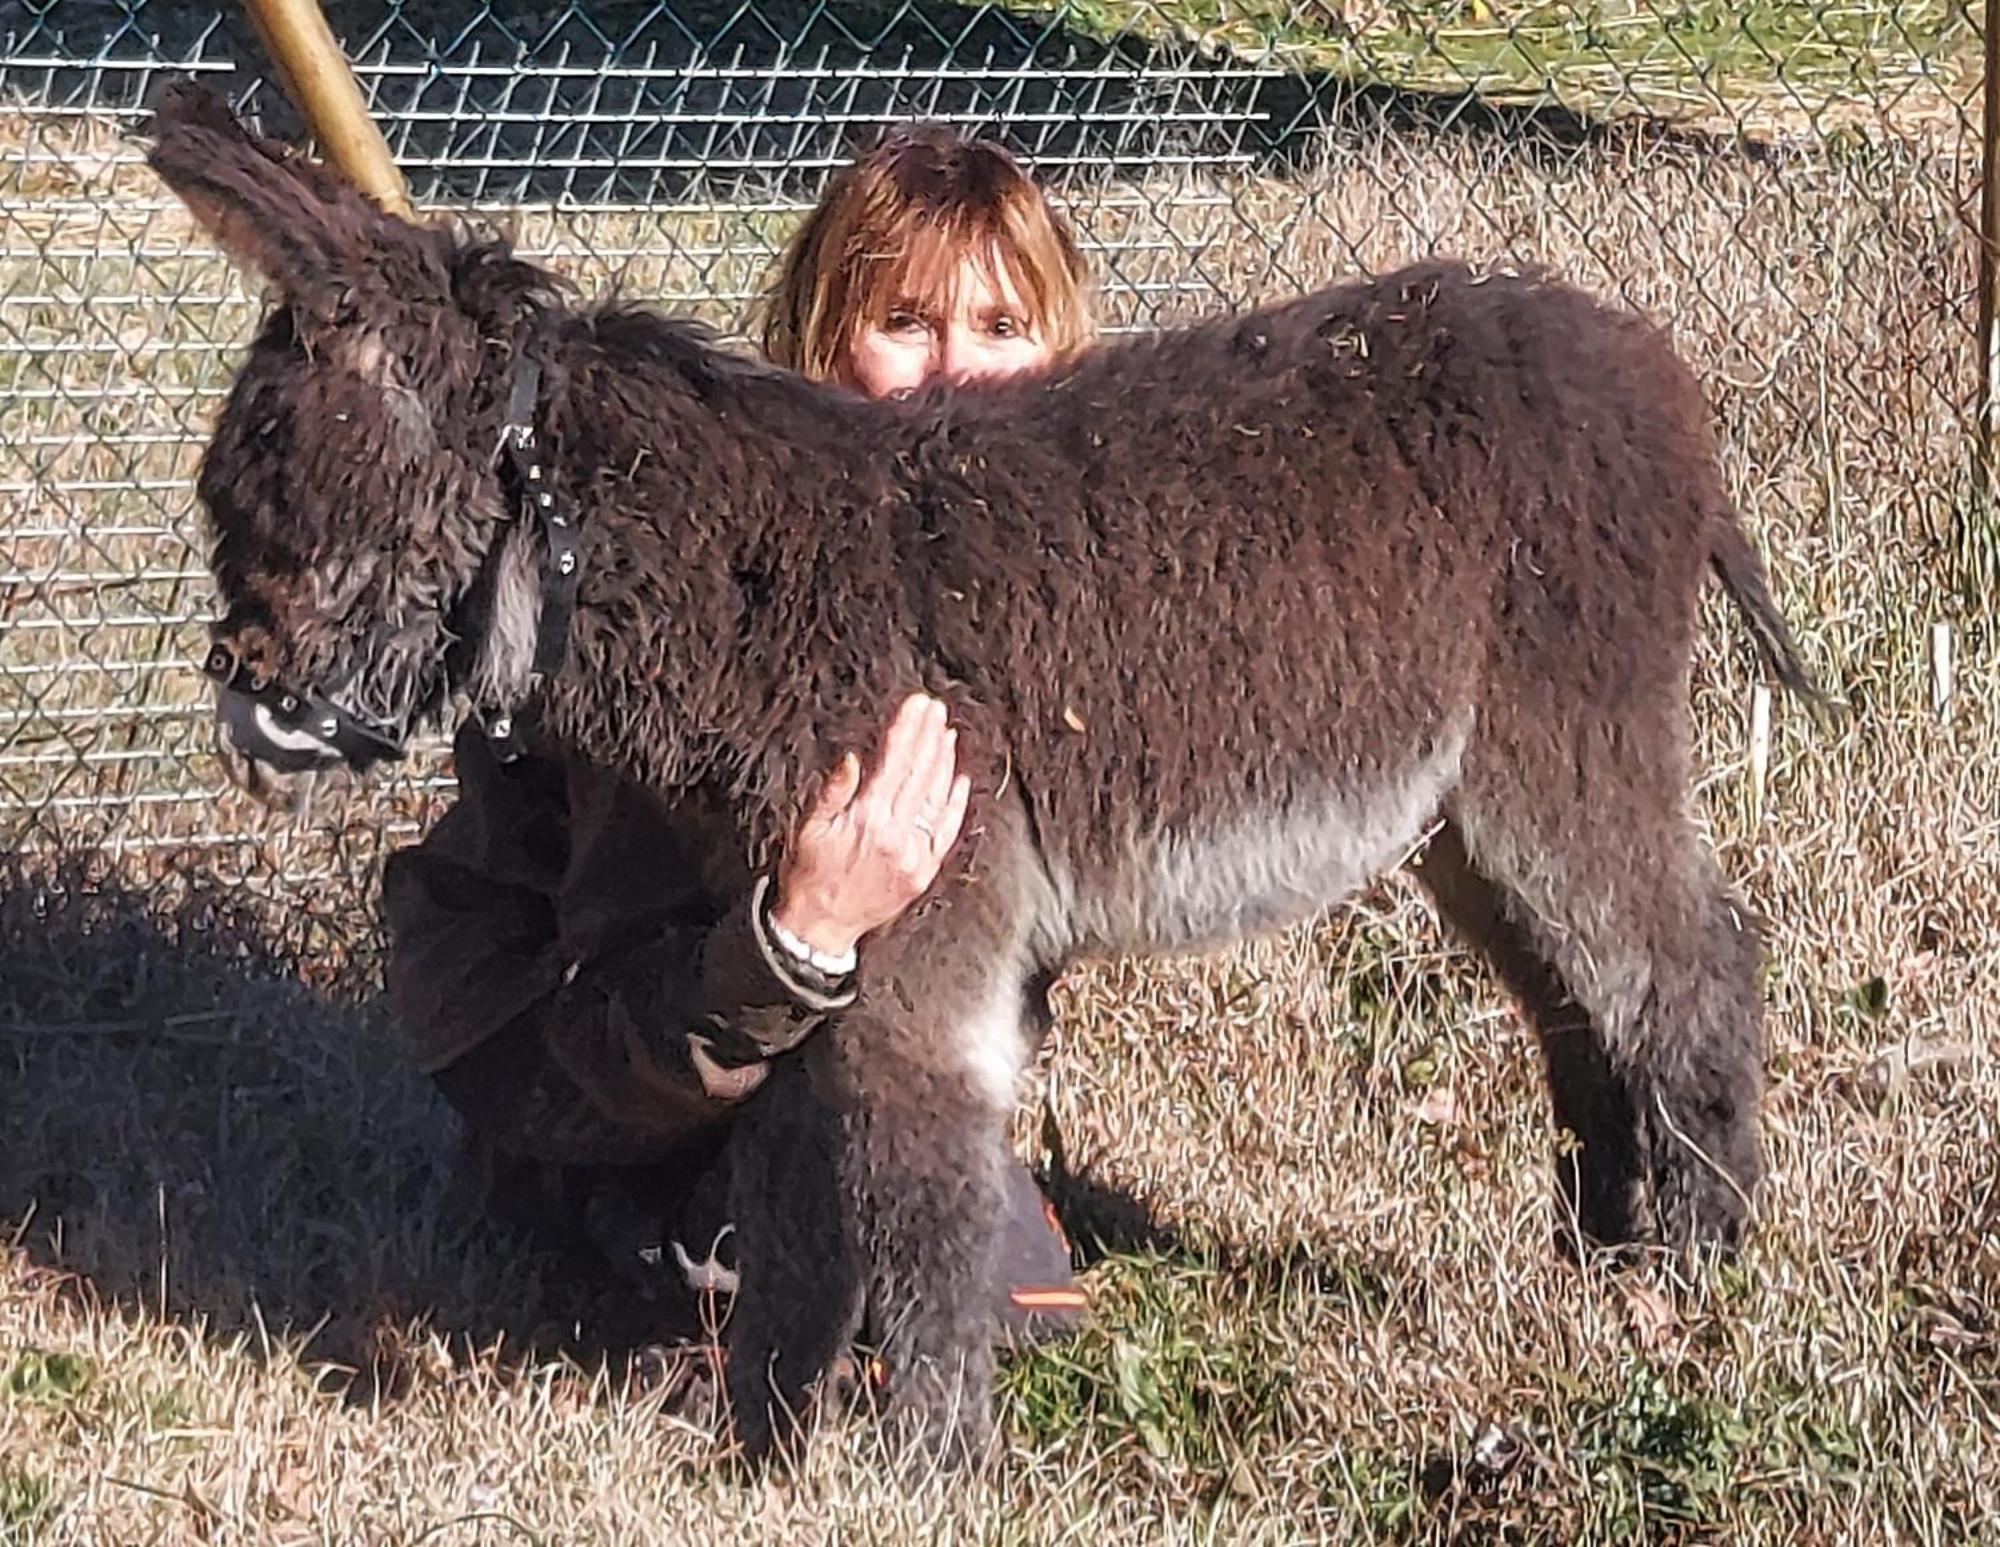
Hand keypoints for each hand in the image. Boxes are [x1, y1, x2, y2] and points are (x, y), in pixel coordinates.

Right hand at [770, 693, 971, 958]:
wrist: (820, 926)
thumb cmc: (809, 875)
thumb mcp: (809, 828)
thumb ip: (834, 791)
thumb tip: (854, 758)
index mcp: (867, 820)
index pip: (894, 762)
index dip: (908, 730)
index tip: (917, 705)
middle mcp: (896, 835)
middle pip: (920, 775)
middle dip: (929, 737)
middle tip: (936, 710)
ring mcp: (914, 855)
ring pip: (937, 800)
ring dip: (944, 764)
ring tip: (947, 735)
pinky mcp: (924, 872)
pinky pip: (946, 833)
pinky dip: (955, 805)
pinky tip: (959, 781)